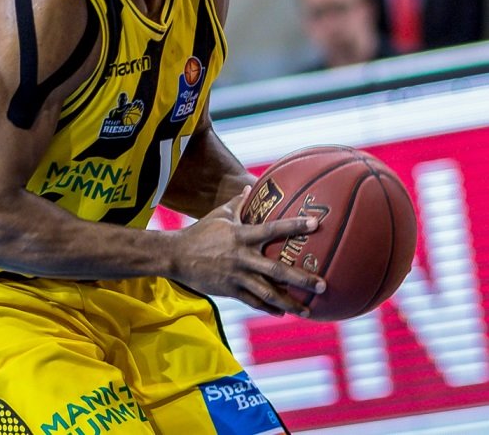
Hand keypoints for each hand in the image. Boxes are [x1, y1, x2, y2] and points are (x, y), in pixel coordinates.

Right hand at [172, 186, 325, 316]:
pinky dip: (268, 307)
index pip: (272, 229)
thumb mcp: (219, 215)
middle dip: (301, 278)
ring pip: (268, 293)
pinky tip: (281, 313)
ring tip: (308, 310)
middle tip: (323, 284)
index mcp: (241, 235)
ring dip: (289, 302)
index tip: (315, 223)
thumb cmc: (200, 232)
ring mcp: (236, 276)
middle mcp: (242, 257)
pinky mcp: (230, 290)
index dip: (294, 225)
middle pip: (276, 270)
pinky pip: (253, 301)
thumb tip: (251, 186)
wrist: (176, 255)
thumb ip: (238, 202)